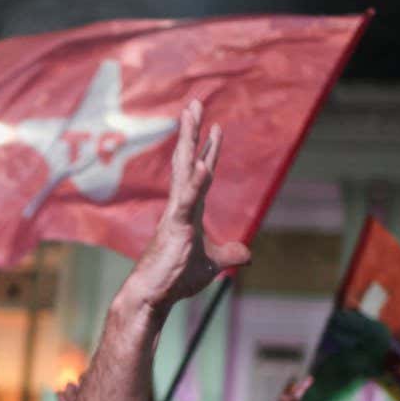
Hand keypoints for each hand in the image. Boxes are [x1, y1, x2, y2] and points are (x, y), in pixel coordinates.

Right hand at [127, 101, 249, 312]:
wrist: (152, 296)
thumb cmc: (174, 280)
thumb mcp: (210, 264)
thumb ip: (228, 254)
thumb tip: (247, 253)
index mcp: (188, 211)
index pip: (202, 175)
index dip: (210, 151)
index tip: (216, 128)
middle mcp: (180, 206)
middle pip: (188, 162)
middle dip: (192, 132)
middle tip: (195, 104)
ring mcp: (177, 214)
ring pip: (184, 170)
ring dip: (190, 141)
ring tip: (192, 115)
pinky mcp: (176, 227)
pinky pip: (187, 200)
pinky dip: (197, 182)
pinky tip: (205, 164)